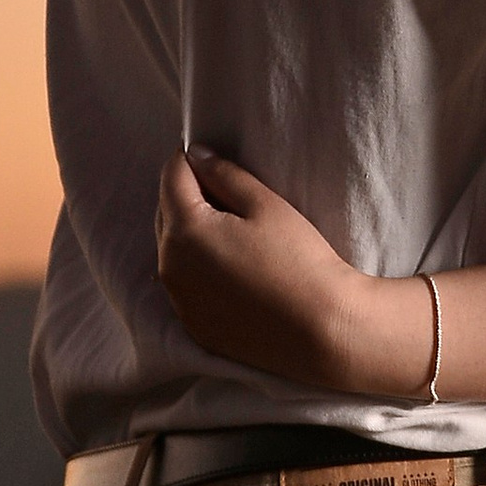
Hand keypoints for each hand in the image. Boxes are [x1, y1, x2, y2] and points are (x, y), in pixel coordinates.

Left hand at [155, 150, 425, 398]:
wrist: (319, 329)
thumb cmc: (298, 260)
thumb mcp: (266, 205)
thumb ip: (225, 174)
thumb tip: (197, 155)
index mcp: (185, 230)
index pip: (172, 177)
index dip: (191, 159)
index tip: (211, 156)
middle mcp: (170, 266)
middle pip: (166, 213)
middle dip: (189, 195)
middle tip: (227, 191)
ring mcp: (179, 300)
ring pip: (173, 251)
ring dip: (191, 233)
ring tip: (233, 231)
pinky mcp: (193, 325)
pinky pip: (184, 284)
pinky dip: (198, 268)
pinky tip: (233, 268)